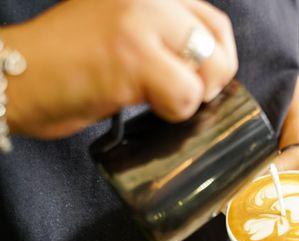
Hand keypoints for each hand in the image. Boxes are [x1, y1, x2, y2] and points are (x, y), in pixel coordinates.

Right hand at [1, 0, 236, 138]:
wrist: (16, 76)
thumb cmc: (67, 61)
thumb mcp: (122, 28)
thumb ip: (162, 35)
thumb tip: (210, 66)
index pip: (214, 24)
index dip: (218, 59)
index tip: (203, 80)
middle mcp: (148, 0)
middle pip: (217, 47)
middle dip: (210, 83)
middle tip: (182, 95)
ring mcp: (139, 24)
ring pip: (207, 72)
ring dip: (188, 98)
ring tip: (155, 99)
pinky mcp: (131, 58)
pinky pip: (184, 95)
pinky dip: (172, 111)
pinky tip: (142, 106)